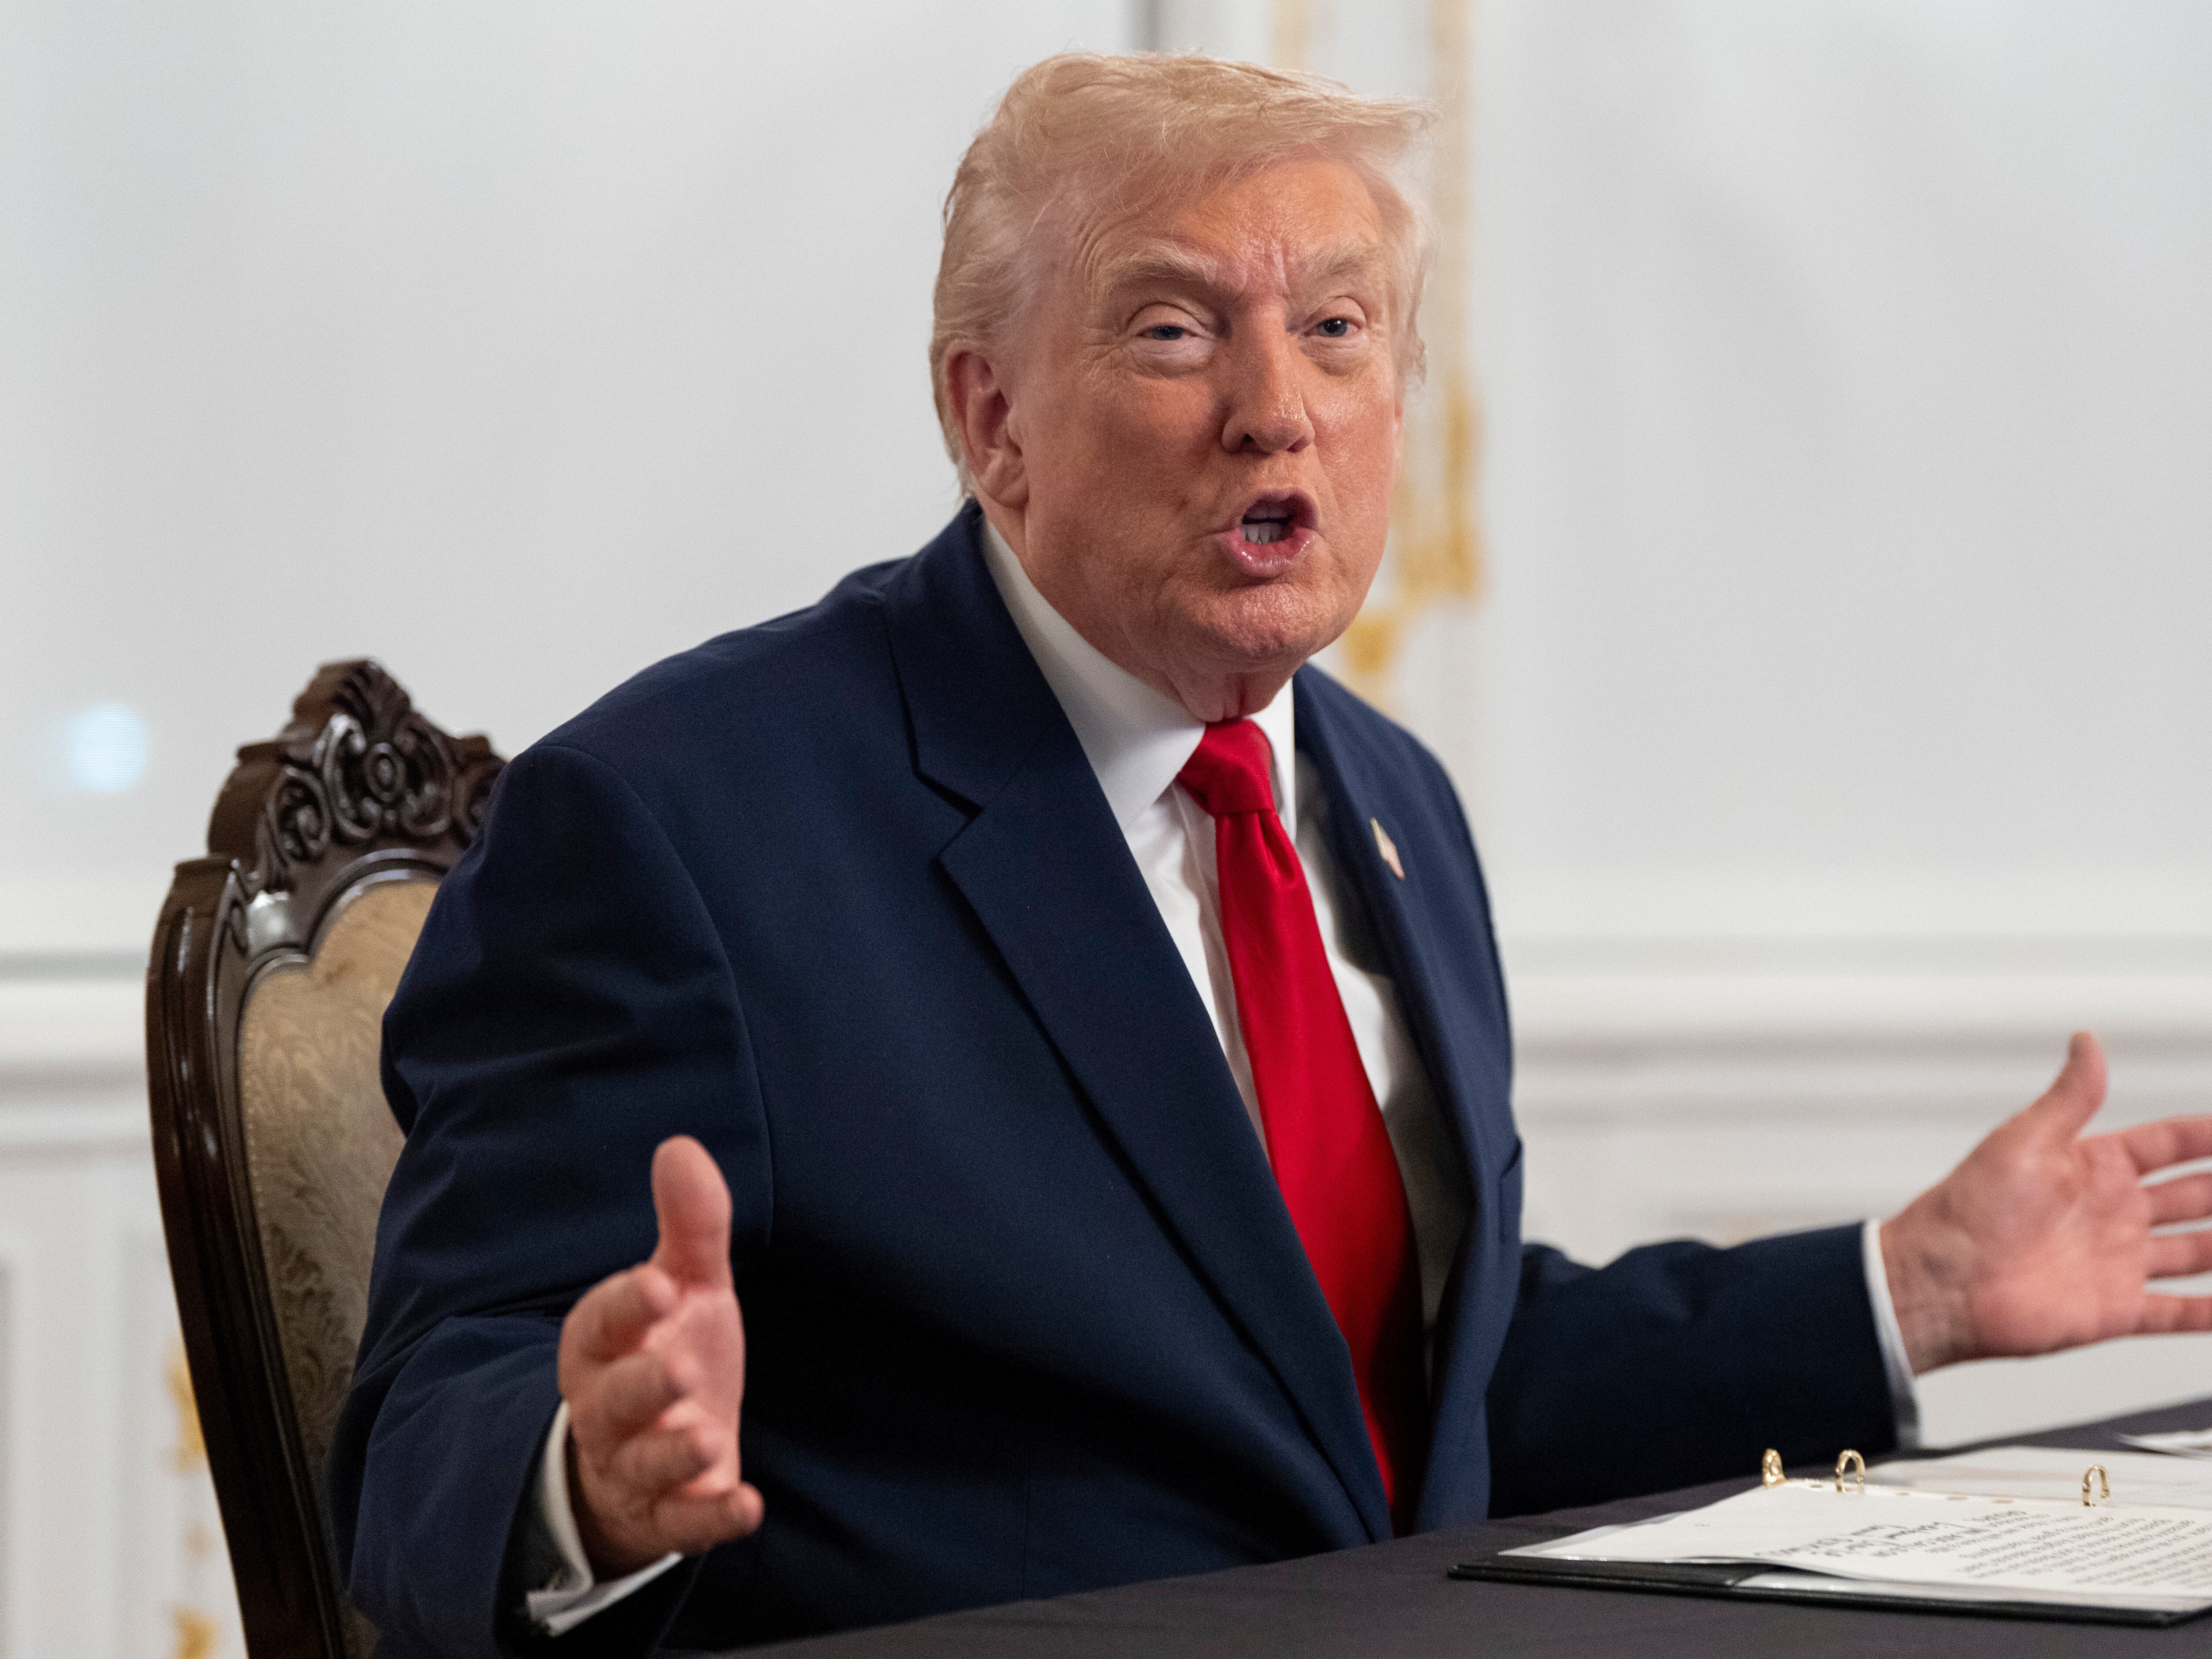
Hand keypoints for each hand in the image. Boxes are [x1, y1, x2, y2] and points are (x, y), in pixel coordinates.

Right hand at [556, 1136, 763, 1575]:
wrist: (647, 1453)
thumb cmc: (663, 1351)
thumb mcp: (684, 1287)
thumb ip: (688, 1226)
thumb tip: (680, 1145)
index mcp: (603, 1346)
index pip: (600, 1324)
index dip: (624, 1306)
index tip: (657, 1285)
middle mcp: (607, 1409)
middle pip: (611, 1400)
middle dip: (641, 1386)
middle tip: (678, 1371)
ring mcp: (634, 1468)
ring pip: (640, 1464)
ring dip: (672, 1454)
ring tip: (706, 1438)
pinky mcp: (667, 1516)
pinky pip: (682, 1524)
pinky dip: (712, 1518)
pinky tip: (748, 1506)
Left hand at [1881, 1032, 2211, 1372]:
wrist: (1944, 1279)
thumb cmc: (1968, 1208)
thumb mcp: (2025, 1140)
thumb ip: (2069, 1096)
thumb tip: (2086, 1041)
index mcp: (2094, 1167)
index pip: (2170, 1143)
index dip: (2207, 1135)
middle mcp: (2113, 1213)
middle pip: (2195, 1195)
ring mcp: (2119, 1261)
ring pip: (2198, 1251)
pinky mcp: (2118, 1308)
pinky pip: (2180, 1312)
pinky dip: (2211, 1312)